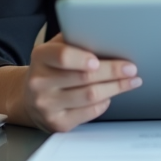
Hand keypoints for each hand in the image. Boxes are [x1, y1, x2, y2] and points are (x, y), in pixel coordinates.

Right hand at [23, 34, 142, 131]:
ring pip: (90, 96)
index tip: (99, 60)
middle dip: (112, 73)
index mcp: (41, 57)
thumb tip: (107, 37)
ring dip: (115, 88)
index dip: (82, 58)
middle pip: (83, 77)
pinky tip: (110, 95)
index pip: (62, 57)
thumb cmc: (51, 68)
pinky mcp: (58, 123)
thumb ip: (75, 41)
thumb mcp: (55, 48)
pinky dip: (104, 102)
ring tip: (131, 81)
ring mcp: (48, 105)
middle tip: (131, 68)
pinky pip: (89, 113)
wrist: (30, 98)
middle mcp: (40, 82)